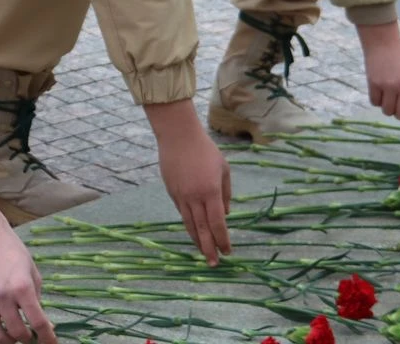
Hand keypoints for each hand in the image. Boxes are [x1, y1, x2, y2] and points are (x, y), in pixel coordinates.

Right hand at [0, 187, 56, 343]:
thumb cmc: (13, 251)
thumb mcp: (32, 272)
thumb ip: (37, 298)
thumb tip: (44, 324)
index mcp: (22, 286)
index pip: (38, 322)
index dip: (47, 337)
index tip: (51, 343)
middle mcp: (2, 295)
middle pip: (17, 332)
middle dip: (27, 339)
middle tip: (30, 337)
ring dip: (7, 341)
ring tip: (13, 337)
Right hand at [145, 100, 231, 265]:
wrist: (178, 136)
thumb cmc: (205, 149)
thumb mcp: (223, 169)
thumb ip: (226, 193)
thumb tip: (226, 214)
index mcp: (211, 191)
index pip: (218, 223)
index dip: (223, 240)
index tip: (228, 251)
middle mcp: (195, 197)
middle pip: (202, 229)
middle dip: (209, 249)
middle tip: (215, 264)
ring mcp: (181, 196)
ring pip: (189, 225)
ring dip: (197, 241)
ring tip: (203, 254)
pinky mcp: (172, 192)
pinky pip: (181, 213)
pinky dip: (189, 225)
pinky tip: (194, 232)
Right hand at [356, 21, 399, 138]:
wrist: (384, 44)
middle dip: (398, 112)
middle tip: (396, 99)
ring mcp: (389, 86)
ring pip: (387, 111)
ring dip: (386, 105)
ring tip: (387, 91)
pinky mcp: (374, 84)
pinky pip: (374, 103)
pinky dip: (376, 99)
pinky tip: (378, 87)